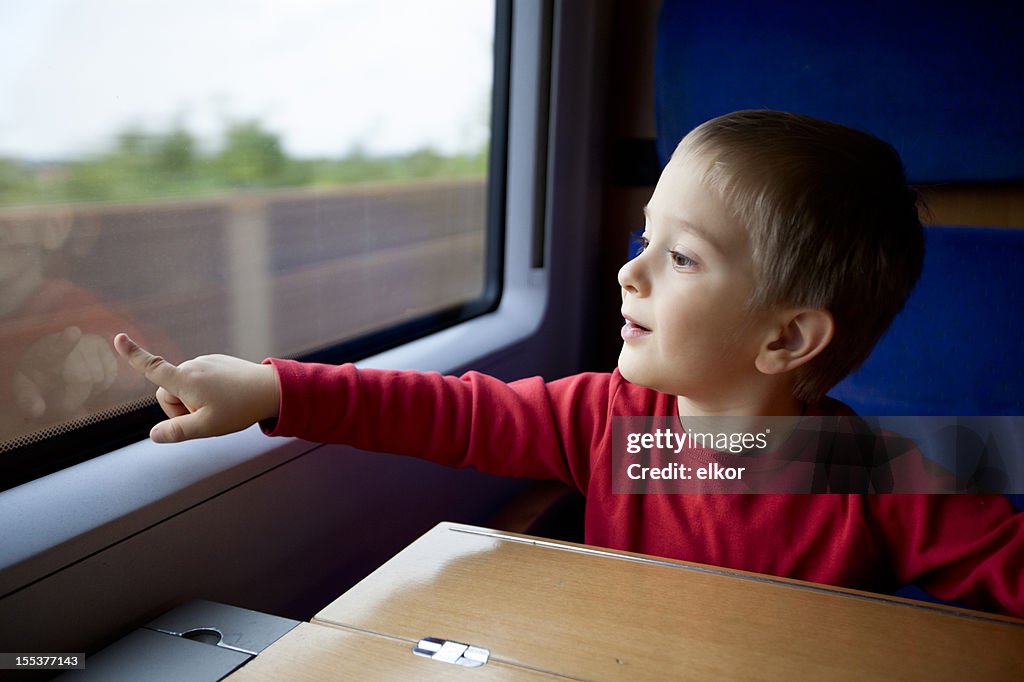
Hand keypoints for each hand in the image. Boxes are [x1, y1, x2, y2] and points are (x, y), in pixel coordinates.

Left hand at [14, 326, 117, 416]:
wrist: (49, 358)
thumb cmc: (37, 376)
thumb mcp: (25, 388)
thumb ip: (28, 400)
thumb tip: (38, 410)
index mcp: (48, 351)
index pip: (58, 347)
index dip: (67, 341)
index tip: (73, 332)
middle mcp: (73, 342)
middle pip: (83, 378)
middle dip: (76, 397)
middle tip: (65, 403)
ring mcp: (91, 342)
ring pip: (99, 379)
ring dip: (88, 391)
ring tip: (75, 388)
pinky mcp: (105, 347)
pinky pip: (110, 375)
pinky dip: (101, 386)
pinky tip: (89, 383)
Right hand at [114, 333, 279, 442]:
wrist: (272, 390)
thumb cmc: (239, 409)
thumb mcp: (207, 427)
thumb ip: (178, 431)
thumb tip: (154, 435)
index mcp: (186, 380)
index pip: (153, 368)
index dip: (133, 355)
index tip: (119, 338)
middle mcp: (192, 366)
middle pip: (168, 393)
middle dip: (179, 408)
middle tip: (207, 417)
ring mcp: (205, 362)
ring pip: (184, 388)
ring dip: (194, 401)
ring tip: (221, 406)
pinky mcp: (216, 362)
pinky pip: (200, 381)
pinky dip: (206, 392)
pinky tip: (226, 397)